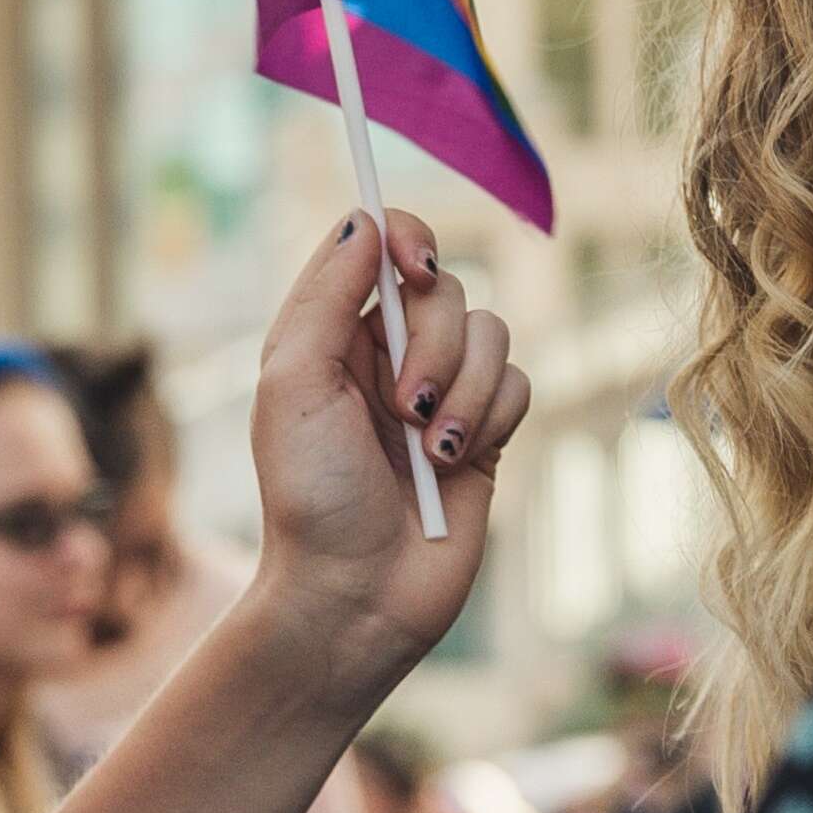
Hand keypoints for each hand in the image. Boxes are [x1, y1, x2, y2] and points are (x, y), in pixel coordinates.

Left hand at [245, 208, 527, 705]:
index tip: (414, 267)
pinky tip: (454, 464)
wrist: (356, 594)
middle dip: (433, 344)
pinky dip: (491, 418)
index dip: (405, 238)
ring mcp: (440, 388)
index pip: (378, 244)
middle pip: (444, 288)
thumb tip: (364, 218)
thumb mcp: (293, 384)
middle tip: (403, 405)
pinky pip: (519, 383)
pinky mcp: (484, 430)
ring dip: (463, 389)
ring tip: (427, 448)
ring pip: (491, 332)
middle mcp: (386, 350)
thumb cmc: (310, 493)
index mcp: (330, 330)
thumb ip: (325, 296)